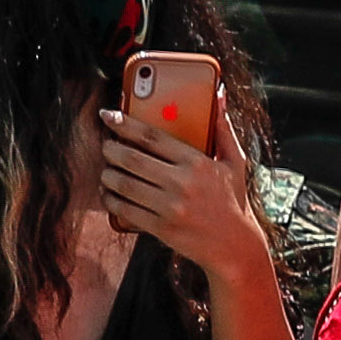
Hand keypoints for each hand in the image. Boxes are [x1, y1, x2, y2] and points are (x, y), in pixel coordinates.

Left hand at [98, 99, 269, 284]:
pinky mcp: (161, 228)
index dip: (125, 124)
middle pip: (131, 159)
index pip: (152, 136)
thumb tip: (218, 93)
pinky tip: (109, 193)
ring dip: (107, 175)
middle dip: (110, 149)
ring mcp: (169, 207)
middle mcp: (181, 183)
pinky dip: (111, 200)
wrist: (236, 246)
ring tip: (105, 170)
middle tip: (105, 145)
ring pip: (124, 184)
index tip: (109, 116)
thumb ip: (222, 127)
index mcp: (196, 162)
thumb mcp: (234, 161)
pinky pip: (125, 210)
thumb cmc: (233, 199)